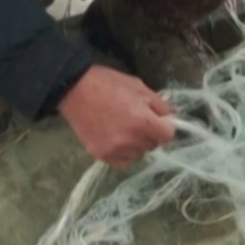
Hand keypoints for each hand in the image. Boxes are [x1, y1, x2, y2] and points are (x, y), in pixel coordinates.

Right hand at [57, 66, 174, 169]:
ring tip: (123, 129)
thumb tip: (170, 118)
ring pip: (139, 154)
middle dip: (150, 134)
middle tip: (137, 120)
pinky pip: (123, 161)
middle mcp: (131, 140)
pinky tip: (116, 140)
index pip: (168, 135)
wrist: (74, 89)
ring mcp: (115, 149)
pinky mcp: (101, 155)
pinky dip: (124, 153)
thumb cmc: (108, 83)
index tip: (157, 119)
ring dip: (136, 144)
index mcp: (143, 121)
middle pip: (153, 145)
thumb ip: (159, 104)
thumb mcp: (138, 86)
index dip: (165, 126)